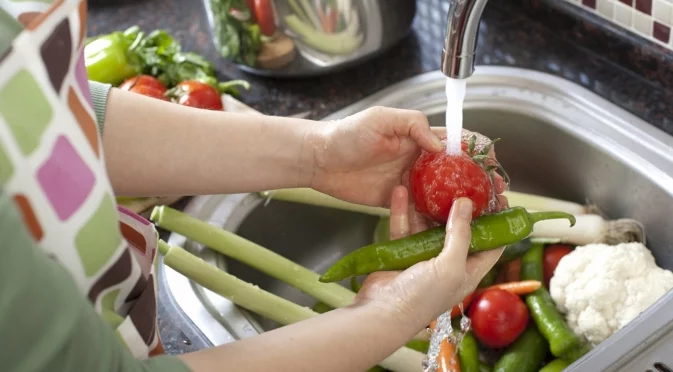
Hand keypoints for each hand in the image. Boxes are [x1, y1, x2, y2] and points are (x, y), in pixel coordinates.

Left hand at [308, 106, 508, 213]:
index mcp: (419, 137)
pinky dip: (439, 218)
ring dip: (465, 203)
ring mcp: (409, 183)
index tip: (493, 164)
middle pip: (457, 172)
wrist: (320, 159)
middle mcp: (419, 160)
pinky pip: (422, 211)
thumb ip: (413, 125)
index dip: (478, 152)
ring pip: (444, 193)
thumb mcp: (382, 119)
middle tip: (498, 195)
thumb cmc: (346, 134)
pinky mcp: (397, 202)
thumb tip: (440, 145)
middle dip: (480, 182)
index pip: (457, 142)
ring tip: (486, 214)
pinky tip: (454, 227)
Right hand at [353, 190, 503, 331]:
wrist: (381, 313)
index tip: (497, 196)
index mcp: (468, 270)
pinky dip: (402, 210)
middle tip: (463, 180)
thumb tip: (467, 203)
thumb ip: (460, 234)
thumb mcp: (451, 266)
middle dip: (461, 206)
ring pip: (429, 224)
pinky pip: (404, 227)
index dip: (497, 221)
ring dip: (428, 204)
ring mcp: (424, 257)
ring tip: (430, 181)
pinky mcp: (401, 252)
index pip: (492, 243)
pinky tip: (400, 191)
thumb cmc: (422, 298)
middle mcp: (449, 263)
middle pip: (459, 230)